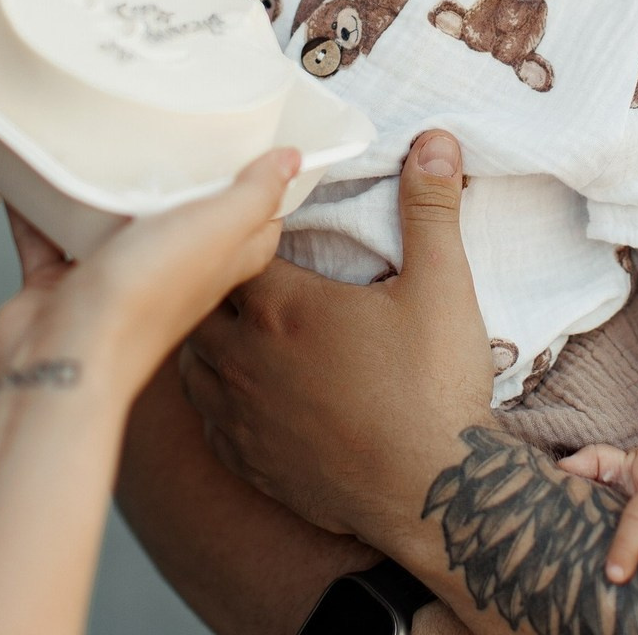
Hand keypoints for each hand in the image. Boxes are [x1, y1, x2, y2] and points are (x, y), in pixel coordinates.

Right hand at [0, 149, 293, 405]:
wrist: (62, 360)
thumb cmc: (141, 304)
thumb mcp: (215, 230)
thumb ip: (254, 195)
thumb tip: (293, 161)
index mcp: (215, 261)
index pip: (254, 227)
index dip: (262, 192)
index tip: (257, 149)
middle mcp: (169, 273)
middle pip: (185, 221)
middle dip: (182, 181)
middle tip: (178, 132)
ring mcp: (114, 280)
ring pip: (115, 225)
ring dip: (109, 190)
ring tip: (108, 142)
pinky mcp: (61, 285)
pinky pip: (49, 235)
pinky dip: (41, 206)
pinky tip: (35, 173)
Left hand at [180, 131, 494, 539]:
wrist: (434, 498)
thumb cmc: (434, 388)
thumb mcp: (443, 286)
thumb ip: (431, 208)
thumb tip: (434, 140)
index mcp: (284, 307)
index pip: (236, 247)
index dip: (246, 229)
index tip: (261, 217)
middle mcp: (245, 358)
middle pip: (201, 300)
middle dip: (215, 278)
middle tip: (240, 262)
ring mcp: (241, 415)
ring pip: (194, 358)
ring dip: (209, 334)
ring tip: (235, 318)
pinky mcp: (247, 461)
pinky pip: (207, 416)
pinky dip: (216, 392)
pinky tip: (239, 386)